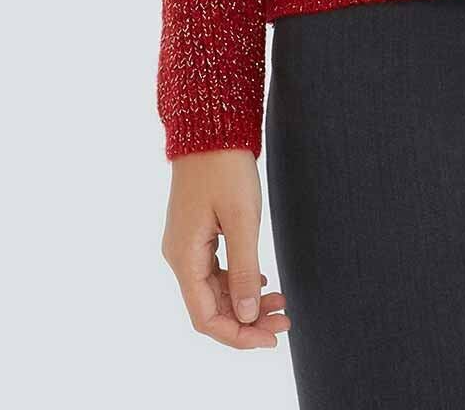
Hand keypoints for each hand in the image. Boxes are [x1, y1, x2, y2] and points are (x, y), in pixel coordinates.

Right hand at [161, 148, 290, 349]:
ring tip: (280, 302)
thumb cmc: (225, 167)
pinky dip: (238, 281)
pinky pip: (215, 271)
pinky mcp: (196, 232)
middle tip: (284, 319)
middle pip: (210, 307)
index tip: (271, 338)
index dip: (237, 335)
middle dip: (247, 319)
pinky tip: (261, 282)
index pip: (205, 317)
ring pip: (214, 290)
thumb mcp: (242, 220)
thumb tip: (245, 315)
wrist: (211, 126)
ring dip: (245, 301)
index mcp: (184, 257)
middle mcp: (179, 256)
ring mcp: (186, 244)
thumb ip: (244, 270)